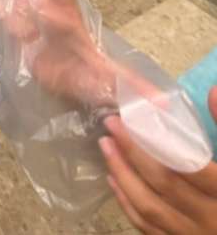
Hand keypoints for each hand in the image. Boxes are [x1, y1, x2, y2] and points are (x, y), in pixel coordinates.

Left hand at [101, 94, 216, 233]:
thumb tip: (212, 91)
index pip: (187, 165)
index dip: (156, 140)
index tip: (130, 115)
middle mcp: (209, 220)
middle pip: (164, 184)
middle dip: (132, 153)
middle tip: (110, 125)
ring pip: (150, 208)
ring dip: (124, 176)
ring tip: (107, 148)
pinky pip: (149, 230)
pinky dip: (129, 204)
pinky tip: (116, 182)